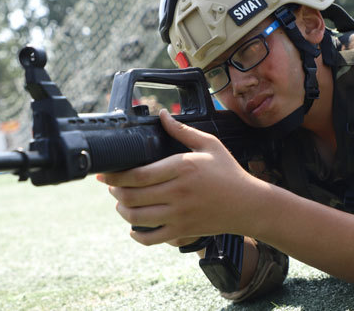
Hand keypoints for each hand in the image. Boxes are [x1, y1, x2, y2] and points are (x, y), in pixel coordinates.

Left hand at [97, 109, 261, 244]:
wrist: (248, 204)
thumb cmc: (229, 172)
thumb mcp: (209, 145)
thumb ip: (182, 131)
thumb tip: (162, 114)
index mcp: (182, 168)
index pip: (137, 174)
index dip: (115, 176)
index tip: (105, 173)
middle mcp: (177, 193)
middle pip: (131, 196)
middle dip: (115, 191)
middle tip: (112, 186)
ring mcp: (179, 215)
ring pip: (136, 218)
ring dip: (121, 210)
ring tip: (120, 203)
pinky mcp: (182, 231)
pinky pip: (151, 238)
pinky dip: (136, 235)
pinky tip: (134, 227)